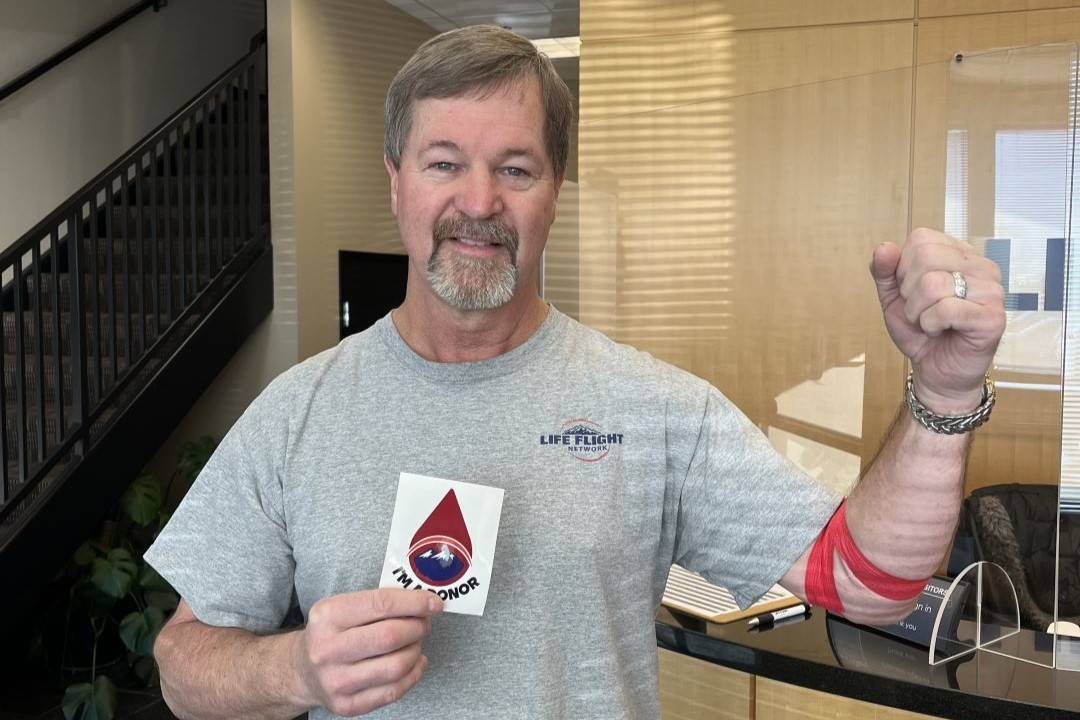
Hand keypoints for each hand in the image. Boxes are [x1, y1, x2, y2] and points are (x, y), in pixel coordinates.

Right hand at [293, 588, 443, 715]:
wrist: (303, 670)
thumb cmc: (333, 632)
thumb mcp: (343, 607)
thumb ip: (379, 602)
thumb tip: (425, 603)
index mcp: (327, 616)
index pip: (381, 604)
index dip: (414, 602)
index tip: (435, 603)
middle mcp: (327, 649)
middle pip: (390, 636)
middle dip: (417, 627)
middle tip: (423, 623)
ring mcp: (336, 680)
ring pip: (396, 666)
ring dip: (416, 650)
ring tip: (415, 642)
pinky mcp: (346, 705)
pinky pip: (393, 691)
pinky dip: (413, 674)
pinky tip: (415, 662)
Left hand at [870, 228, 1005, 413]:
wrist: (936, 372)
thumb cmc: (921, 331)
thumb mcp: (893, 298)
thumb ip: (884, 271)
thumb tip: (884, 248)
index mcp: (960, 254)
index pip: (921, 239)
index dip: (904, 269)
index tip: (912, 292)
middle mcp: (981, 266)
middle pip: (926, 257)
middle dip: (909, 291)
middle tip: (921, 311)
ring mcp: (992, 290)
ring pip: (933, 283)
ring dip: (918, 312)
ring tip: (931, 323)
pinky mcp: (993, 317)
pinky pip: (946, 309)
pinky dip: (931, 325)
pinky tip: (941, 332)